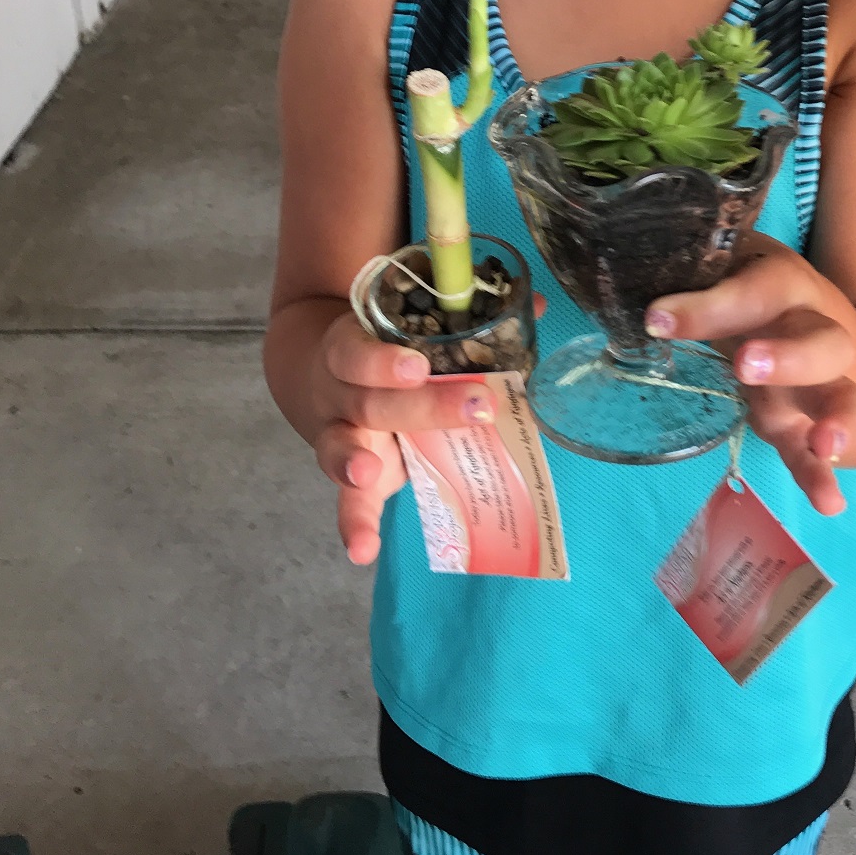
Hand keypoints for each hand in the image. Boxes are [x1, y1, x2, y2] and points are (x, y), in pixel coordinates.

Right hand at [313, 312, 494, 565]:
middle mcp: (339, 394)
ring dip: (355, 464)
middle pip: (372, 403)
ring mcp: (339, 436)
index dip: (384, 361)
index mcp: (350, 349)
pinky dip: (355, 526)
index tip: (418, 366)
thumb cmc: (380, 353)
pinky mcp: (349, 478)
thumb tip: (534, 304)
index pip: (358, 351)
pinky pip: (348, 503)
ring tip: (368, 473)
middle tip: (476, 406)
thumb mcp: (404, 329)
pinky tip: (362, 551)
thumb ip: (462, 319)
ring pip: (342, 447)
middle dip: (423, 408)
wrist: (321, 377)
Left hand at [646, 244, 855, 515]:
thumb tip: (618, 278)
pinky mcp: (805, 422)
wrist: (805, 311)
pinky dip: (822, 476)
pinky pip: (817, 449)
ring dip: (835, 419)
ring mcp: (816, 381)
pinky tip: (828, 505)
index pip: (752, 290)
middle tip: (744, 367)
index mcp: (780, 282)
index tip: (656, 319)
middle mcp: (809, 328)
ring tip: (826, 446)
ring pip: (841, 394)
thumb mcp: (717, 269)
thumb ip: (684, 276)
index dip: (708, 306)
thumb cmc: (740, 284)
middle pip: (820, 340)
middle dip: (787, 356)